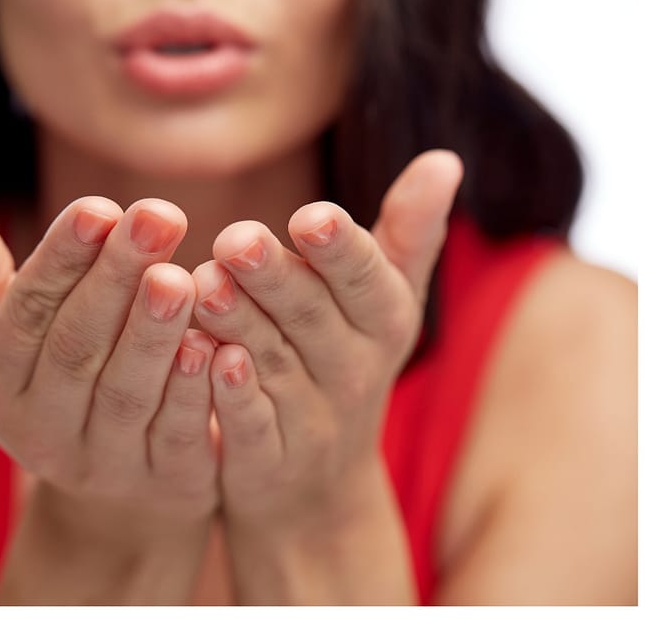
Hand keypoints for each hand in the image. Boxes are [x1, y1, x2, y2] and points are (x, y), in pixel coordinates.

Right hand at [0, 197, 217, 601]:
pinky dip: (194, 391)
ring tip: (181, 277)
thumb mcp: (21, 343)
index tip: (100, 207)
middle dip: (116, 279)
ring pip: (126, 395)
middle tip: (157, 217)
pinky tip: (216, 344)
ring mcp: (103, 467)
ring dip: (153, 333)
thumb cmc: (70, 380)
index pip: (27, 313)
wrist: (118, 480)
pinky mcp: (164, 485)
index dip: (61, 259)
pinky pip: (177, 437)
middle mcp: (39, 435)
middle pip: (77, 349)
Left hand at [191, 150, 462, 601]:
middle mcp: (351, 372)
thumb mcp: (385, 304)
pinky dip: (229, 396)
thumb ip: (409, 234)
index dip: (341, 251)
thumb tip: (445, 159)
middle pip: (312, 318)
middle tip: (235, 239)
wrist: (318, 485)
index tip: (310, 216)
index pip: (366, 281)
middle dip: (276, 278)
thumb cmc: (345, 364)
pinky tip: (200, 354)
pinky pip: (250, 427)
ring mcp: (312, 422)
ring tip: (203, 283)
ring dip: (241, 324)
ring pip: (275, 365)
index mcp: (380, 322)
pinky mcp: (268, 461)